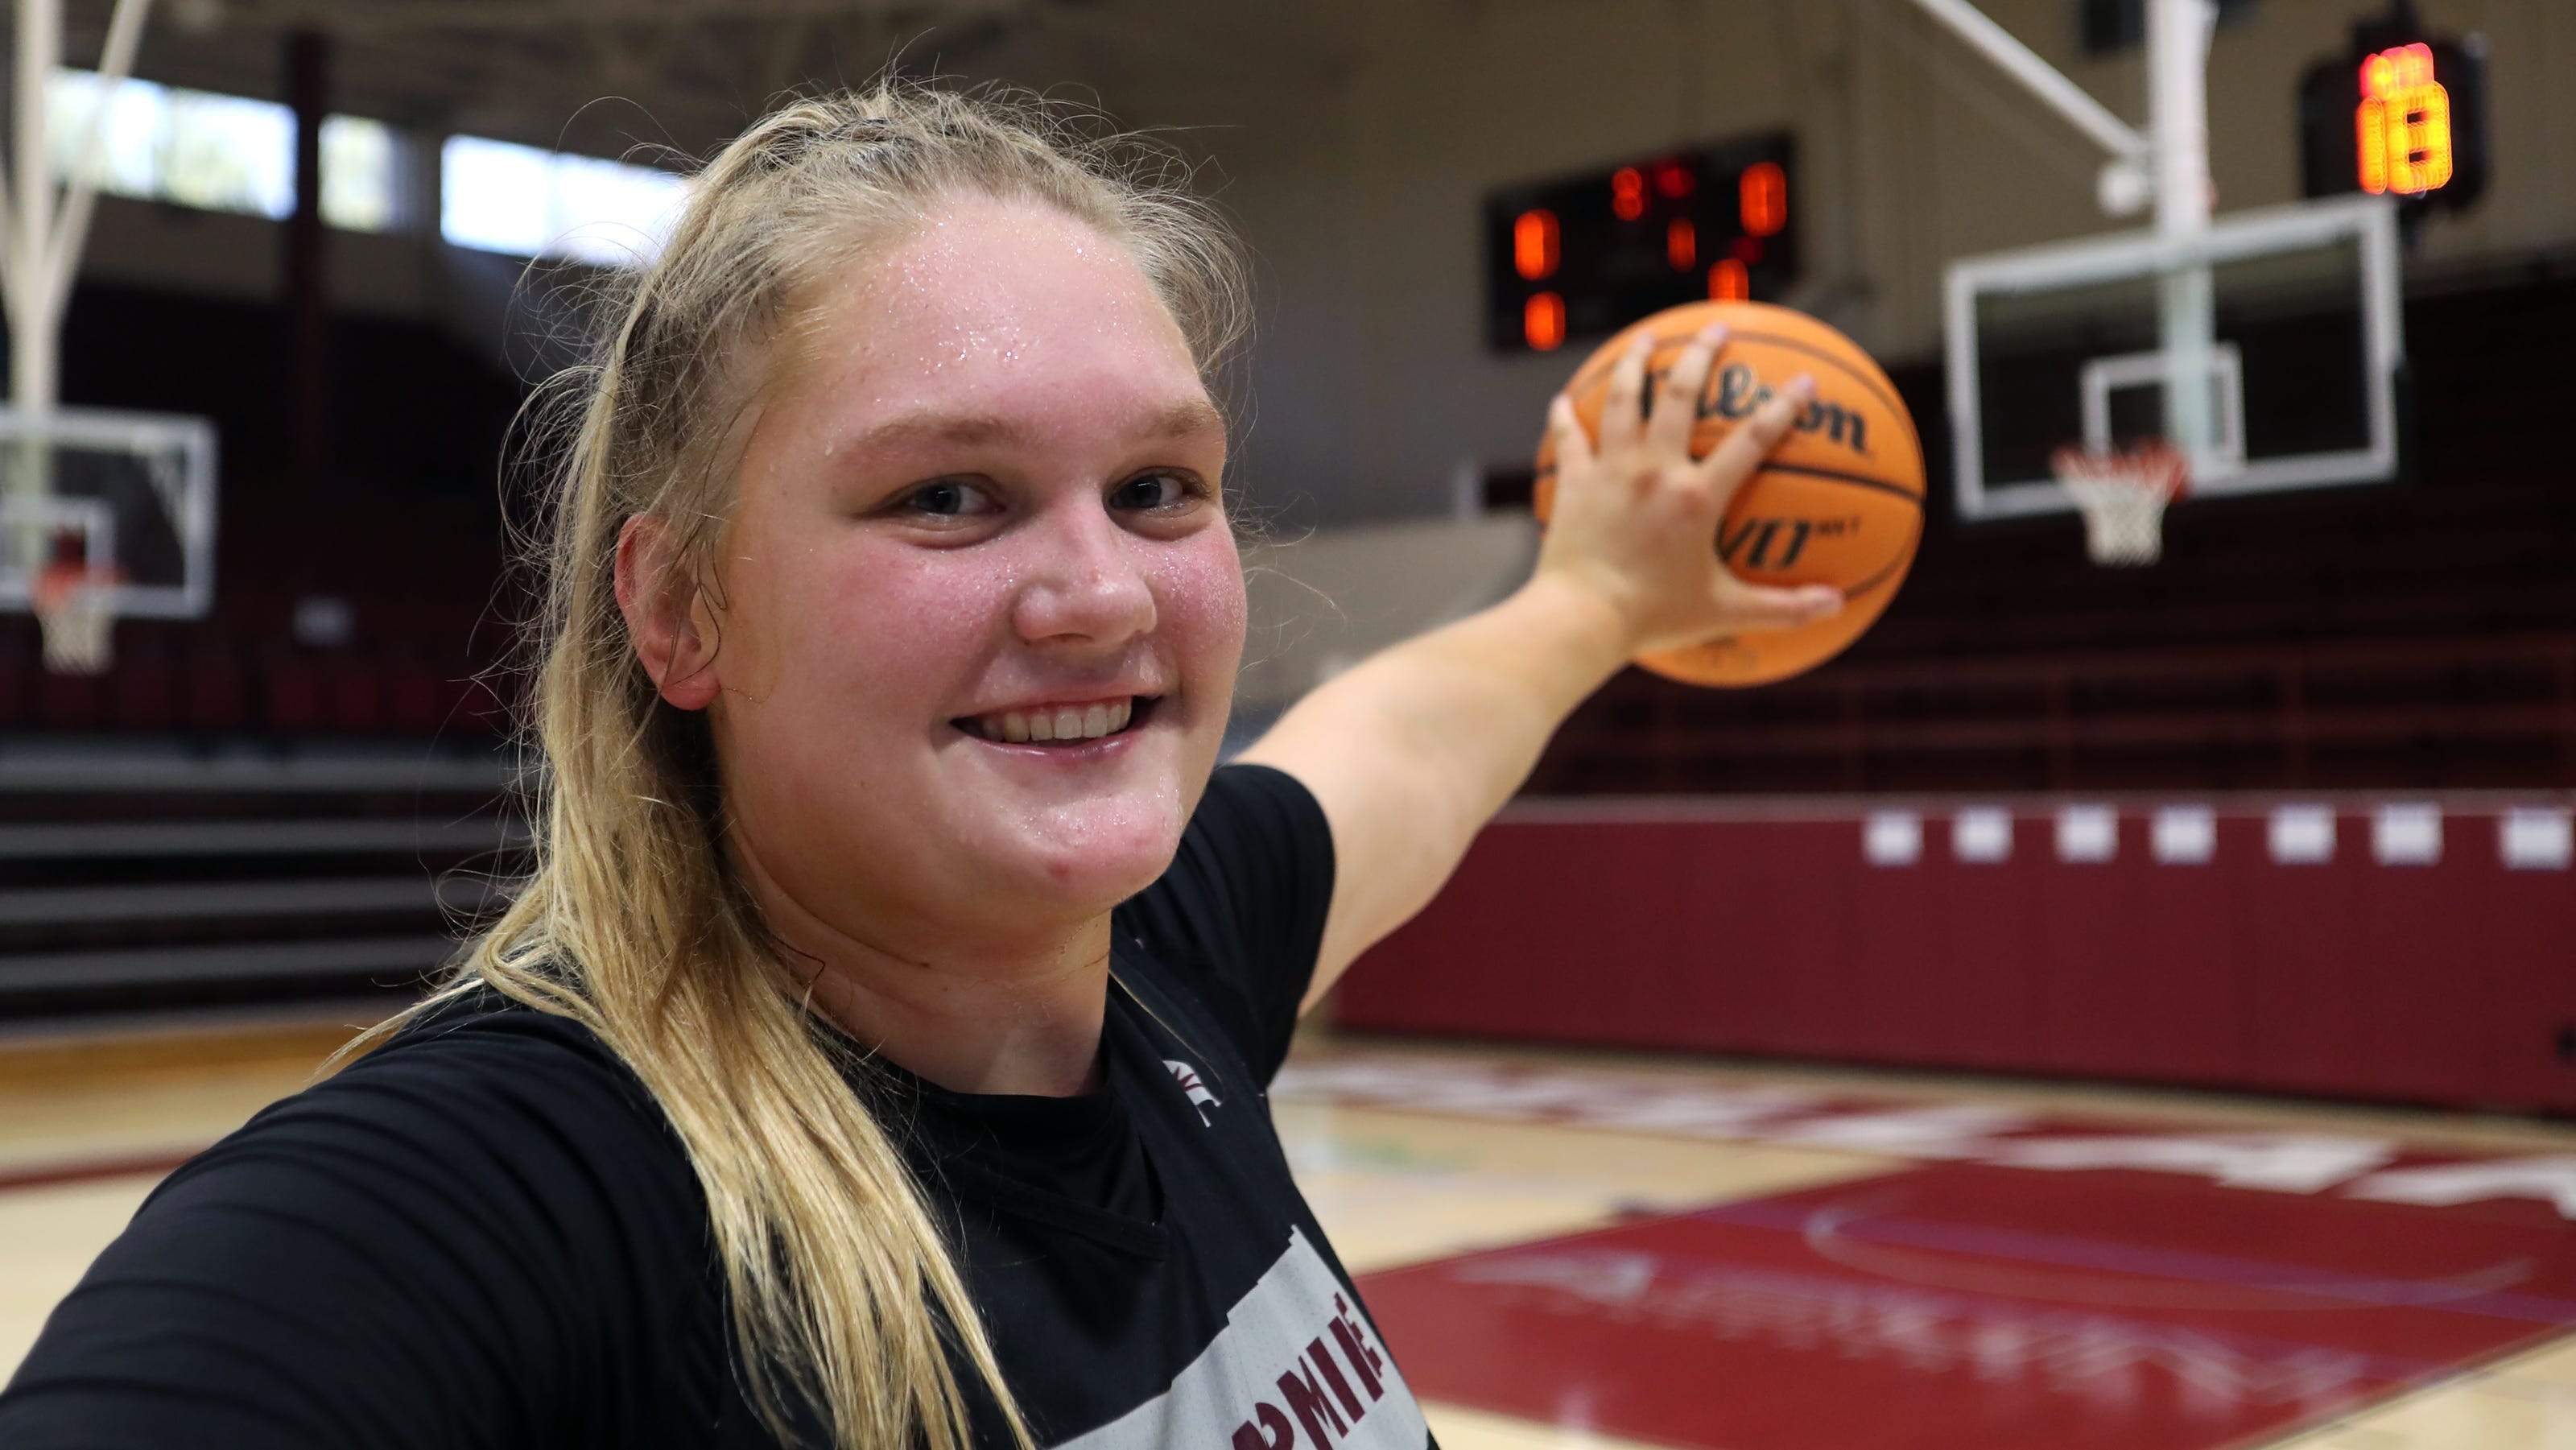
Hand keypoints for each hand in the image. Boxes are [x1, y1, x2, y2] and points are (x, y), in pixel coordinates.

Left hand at [1533, 322, 1843, 658]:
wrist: (1580, 619)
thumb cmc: (1652, 618)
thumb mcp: (1725, 613)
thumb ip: (1783, 609)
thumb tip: (1838, 606)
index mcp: (1697, 497)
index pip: (1752, 440)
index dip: (1783, 408)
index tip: (1806, 381)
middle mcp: (1655, 471)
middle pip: (1680, 395)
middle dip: (1702, 355)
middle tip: (1718, 328)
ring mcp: (1610, 471)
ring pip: (1623, 399)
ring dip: (1636, 363)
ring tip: (1645, 339)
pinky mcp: (1573, 482)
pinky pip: (1569, 438)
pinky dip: (1566, 416)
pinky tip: (1563, 399)